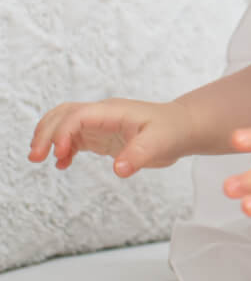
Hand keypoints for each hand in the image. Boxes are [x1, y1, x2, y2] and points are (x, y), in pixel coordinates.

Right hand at [28, 98, 195, 176]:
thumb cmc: (174, 131)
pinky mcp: (103, 137)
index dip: (64, 133)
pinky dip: (63, 149)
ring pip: (64, 123)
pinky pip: (75, 138)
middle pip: (64, 114)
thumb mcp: (161, 143)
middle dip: (46, 132)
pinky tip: (61, 165)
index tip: (59, 155)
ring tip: (38, 159)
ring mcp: (102, 125)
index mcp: (114, 111)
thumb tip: (119, 169)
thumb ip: (139, 155)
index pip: (78, 115)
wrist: (184, 128)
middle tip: (35, 156)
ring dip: (49, 138)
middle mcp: (104, 115)